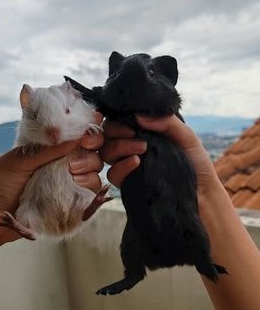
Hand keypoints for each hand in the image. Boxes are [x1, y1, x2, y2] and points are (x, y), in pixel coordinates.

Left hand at [0, 114, 103, 247]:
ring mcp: (66, 188)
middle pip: (93, 158)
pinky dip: (90, 195)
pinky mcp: (68, 207)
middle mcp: (61, 168)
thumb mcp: (20, 159)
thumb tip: (75, 136)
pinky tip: (77, 189)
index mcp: (50, 151)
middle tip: (72, 164)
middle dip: (88, 157)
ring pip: (94, 178)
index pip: (79, 140)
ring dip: (87, 175)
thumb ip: (48, 148)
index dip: (89, 136)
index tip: (87, 138)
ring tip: (71, 177)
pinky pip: (89, 200)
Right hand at [100, 115, 217, 194]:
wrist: (203, 193)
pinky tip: (137, 162)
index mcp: (143, 133)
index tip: (131, 122)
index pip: (119, 122)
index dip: (118, 120)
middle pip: (108, 136)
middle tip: (134, 134)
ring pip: (107, 153)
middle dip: (117, 132)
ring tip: (142, 149)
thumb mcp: (186, 136)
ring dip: (120, 147)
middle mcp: (132, 148)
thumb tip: (138, 116)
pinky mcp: (128, 184)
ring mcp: (128, 166)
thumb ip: (166, 122)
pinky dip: (121, 166)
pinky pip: (112, 174)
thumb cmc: (196, 163)